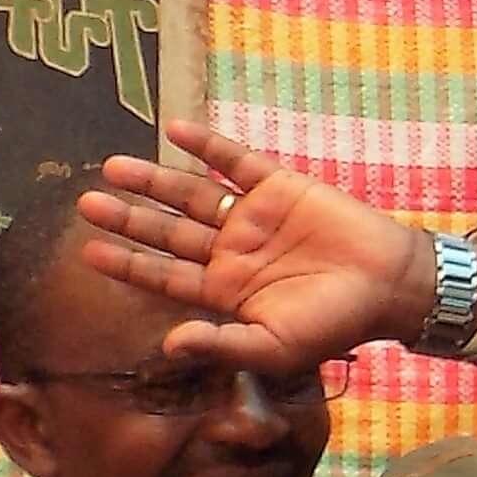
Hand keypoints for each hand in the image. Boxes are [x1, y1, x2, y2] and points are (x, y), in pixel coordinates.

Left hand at [76, 122, 436, 374]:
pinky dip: (208, 145)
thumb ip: (222, 345)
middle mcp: (231, 251)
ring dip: (154, 181)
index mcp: (226, 291)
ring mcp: (252, 216)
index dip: (128, 263)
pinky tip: (176, 130)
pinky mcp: (278, 186)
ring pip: (192, 193)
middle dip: (128, 218)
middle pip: (168, 231)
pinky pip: (236, 160)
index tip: (90, 251)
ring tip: (113, 167)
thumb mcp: (275, 347)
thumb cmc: (335, 324)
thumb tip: (169, 344)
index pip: (165, 275)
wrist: (390, 284)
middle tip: (86, 203)